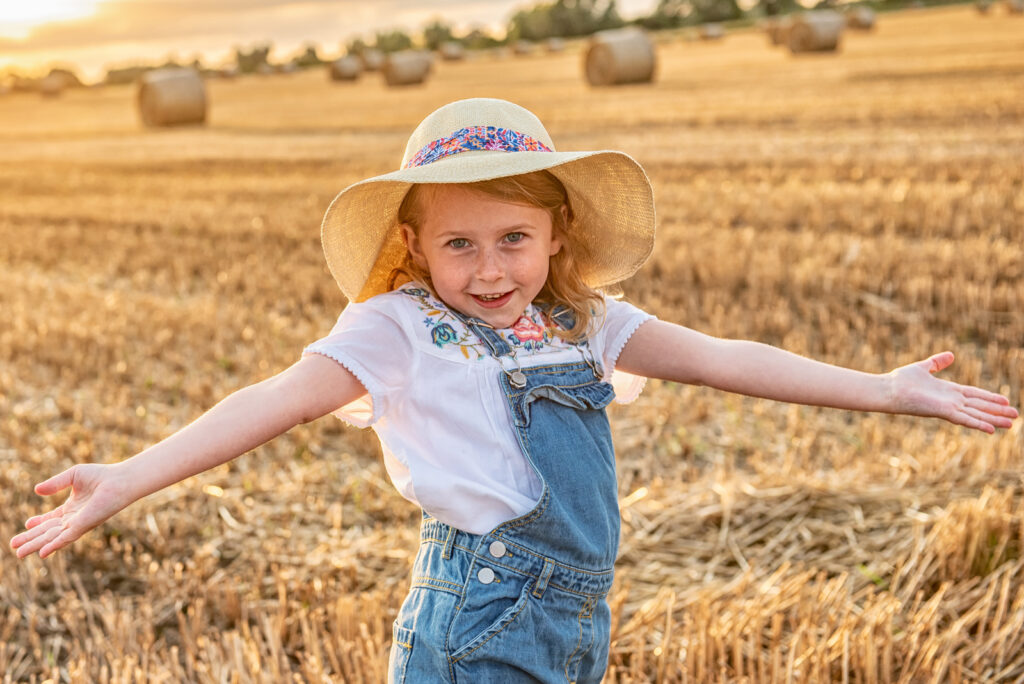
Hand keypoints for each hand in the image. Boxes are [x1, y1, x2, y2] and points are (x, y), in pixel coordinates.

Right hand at [10, 463, 133, 558]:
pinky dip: (53, 546)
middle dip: (30, 539)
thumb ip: (55, 484)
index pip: (51, 519)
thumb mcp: (73, 476)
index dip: (37, 523)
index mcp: (72, 508)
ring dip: (35, 545)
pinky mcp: (83, 526)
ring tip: (19, 553)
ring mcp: (78, 524)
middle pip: (48, 532)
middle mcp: (74, 519)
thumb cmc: (101, 476)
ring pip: (52, 538)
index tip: (26, 525)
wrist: (119, 481)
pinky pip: (65, 538)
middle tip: (14, 546)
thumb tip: (36, 490)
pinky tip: (42, 554)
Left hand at [888, 352, 1018, 432]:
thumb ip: (937, 362)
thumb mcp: (924, 367)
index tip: (1005, 401)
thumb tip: (951, 355)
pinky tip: (992, 429)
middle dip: (997, 411)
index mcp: (948, 391)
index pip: (974, 395)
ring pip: (976, 414)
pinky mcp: (943, 412)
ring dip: (993, 419)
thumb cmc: (901, 380)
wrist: (889, 389)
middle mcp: (951, 401)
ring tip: (1011, 424)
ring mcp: (948, 407)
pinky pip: (964, 419)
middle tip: (1016, 416)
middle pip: (979, 406)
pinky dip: (978, 423)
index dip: (990, 398)